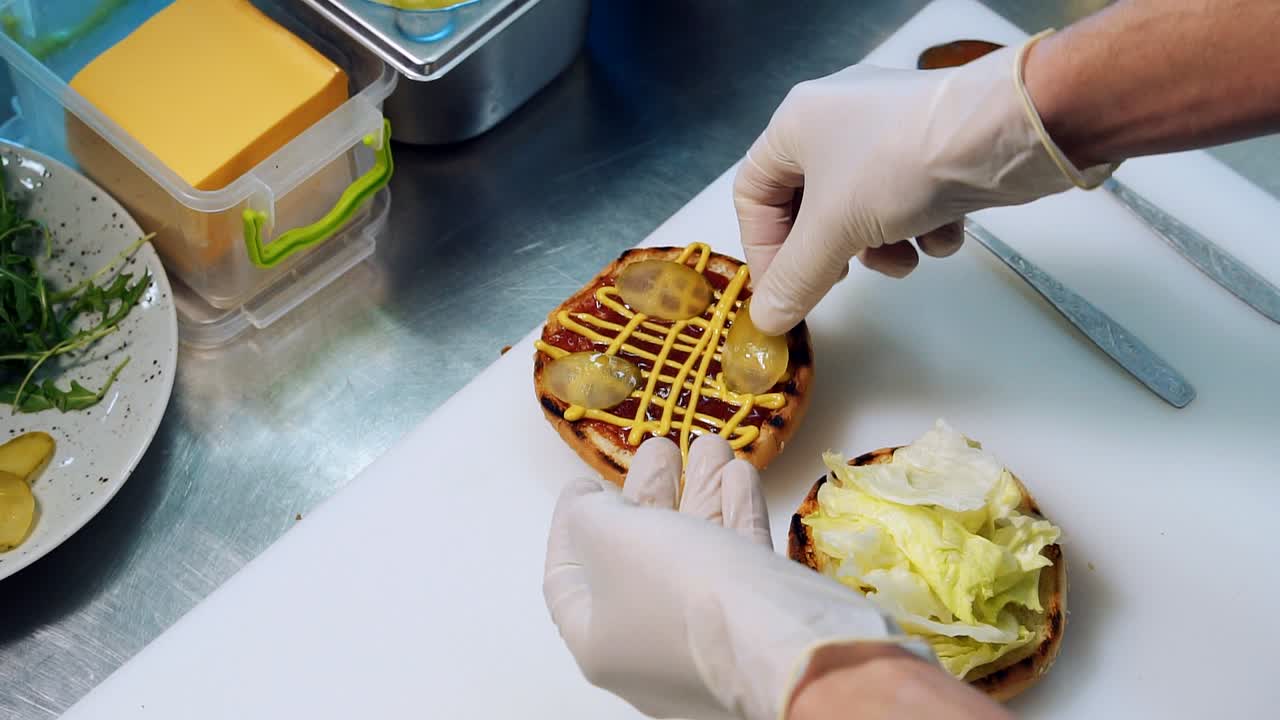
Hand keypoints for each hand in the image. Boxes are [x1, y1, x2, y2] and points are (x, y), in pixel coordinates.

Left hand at [543, 435, 934, 719]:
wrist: (782, 641)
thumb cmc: (679, 589)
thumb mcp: (610, 537)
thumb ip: (587, 513)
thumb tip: (584, 504)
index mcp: (598, 641)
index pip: (566, 579)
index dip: (570, 525)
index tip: (585, 482)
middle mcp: (648, 648)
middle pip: (638, 558)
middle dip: (652, 494)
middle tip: (662, 447)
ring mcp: (705, 640)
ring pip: (695, 554)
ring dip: (703, 492)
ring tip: (712, 441)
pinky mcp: (756, 627)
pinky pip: (738, 566)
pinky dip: (737, 516)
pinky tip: (740, 473)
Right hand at [732, 35, 1115, 334]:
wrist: (1008, 131)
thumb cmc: (901, 165)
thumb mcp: (835, 230)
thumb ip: (795, 280)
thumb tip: (767, 321)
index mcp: (796, 122)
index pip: (753, 193)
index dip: (763, 249)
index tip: (783, 292)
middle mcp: (837, 119)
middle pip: (810, 206)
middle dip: (831, 251)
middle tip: (842, 279)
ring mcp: (888, 131)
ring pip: (861, 208)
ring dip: (880, 247)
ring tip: (904, 259)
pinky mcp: (933, 147)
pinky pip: (907, 197)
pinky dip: (921, 226)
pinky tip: (943, 232)